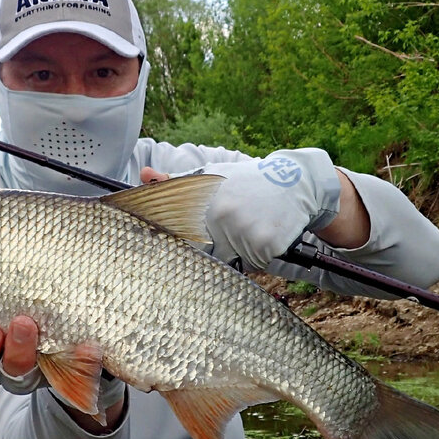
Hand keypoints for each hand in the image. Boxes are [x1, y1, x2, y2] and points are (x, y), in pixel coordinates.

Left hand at [141, 162, 369, 252]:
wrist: (294, 182)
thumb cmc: (245, 182)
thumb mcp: (210, 177)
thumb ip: (174, 182)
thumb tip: (144, 175)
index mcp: (202, 199)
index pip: (179, 236)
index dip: (179, 245)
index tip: (183, 247)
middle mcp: (220, 214)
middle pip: (204, 253)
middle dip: (213, 249)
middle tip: (229, 232)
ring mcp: (243, 229)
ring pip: (229, 261)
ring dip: (237, 253)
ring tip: (248, 229)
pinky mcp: (264, 243)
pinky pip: (253, 263)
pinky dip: (257, 256)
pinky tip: (264, 233)